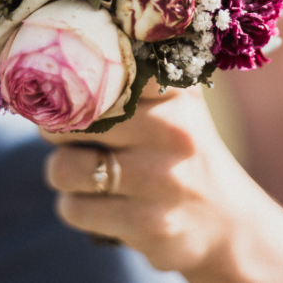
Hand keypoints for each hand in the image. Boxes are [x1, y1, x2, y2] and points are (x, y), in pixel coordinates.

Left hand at [41, 82, 282, 282]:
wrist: (226, 224)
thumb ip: (134, 77)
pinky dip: (74, 206)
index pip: (108, 69)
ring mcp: (161, 180)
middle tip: (64, 131)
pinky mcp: (148, 225)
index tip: (62, 85)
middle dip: (57, 128)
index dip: (72, 79)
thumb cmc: (181, 152)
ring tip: (80, 170)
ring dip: (60, 171)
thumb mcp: (175, 106)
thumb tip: (59, 57)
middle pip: (74, 119)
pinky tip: (98, 203)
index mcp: (177, 93)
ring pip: (65, 167)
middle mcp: (173, 131)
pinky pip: (74, 209)